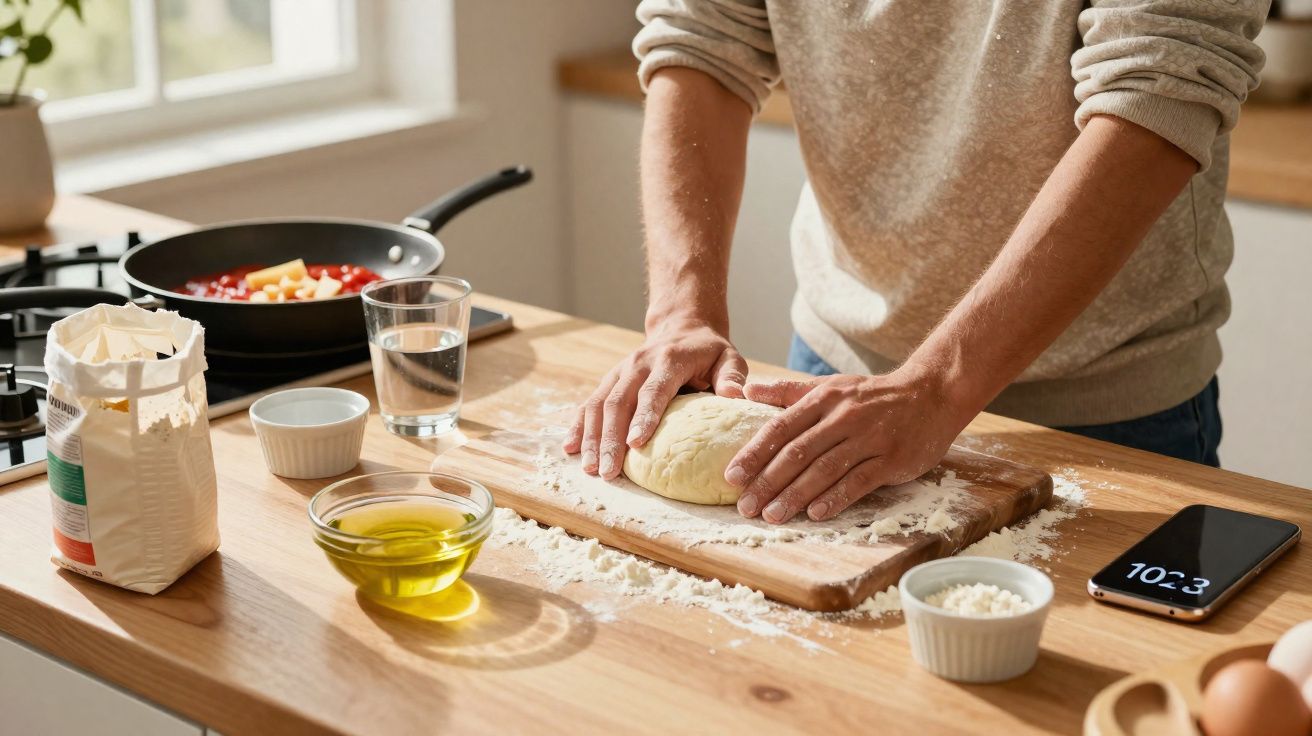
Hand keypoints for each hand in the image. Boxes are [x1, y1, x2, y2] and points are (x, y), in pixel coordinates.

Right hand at [564, 320, 747, 479]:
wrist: (682, 328)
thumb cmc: (709, 353)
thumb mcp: (729, 358)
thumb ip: (733, 376)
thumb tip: (737, 396)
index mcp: (668, 360)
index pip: (654, 390)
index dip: (644, 416)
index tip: (635, 443)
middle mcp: (638, 364)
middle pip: (619, 401)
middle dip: (611, 438)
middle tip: (608, 471)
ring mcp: (620, 372)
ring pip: (599, 404)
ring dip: (592, 437)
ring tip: (590, 468)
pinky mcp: (610, 380)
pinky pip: (590, 403)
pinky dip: (579, 426)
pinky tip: (570, 448)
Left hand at [726, 368, 973, 523]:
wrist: (932, 394)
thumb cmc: (873, 395)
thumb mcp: (831, 385)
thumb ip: (788, 392)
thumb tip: (745, 390)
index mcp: (824, 399)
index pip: (781, 427)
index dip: (754, 453)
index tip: (731, 476)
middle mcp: (844, 417)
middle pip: (799, 452)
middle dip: (768, 481)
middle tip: (745, 506)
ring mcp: (870, 439)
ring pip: (825, 469)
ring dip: (796, 495)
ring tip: (772, 515)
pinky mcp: (892, 459)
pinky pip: (860, 481)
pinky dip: (836, 498)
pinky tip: (816, 513)